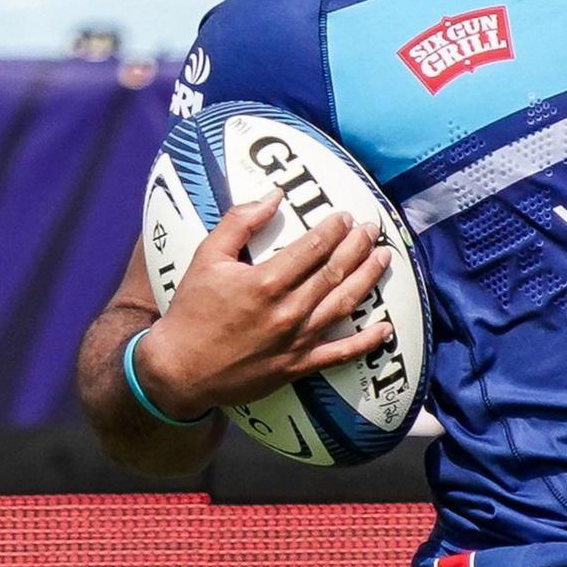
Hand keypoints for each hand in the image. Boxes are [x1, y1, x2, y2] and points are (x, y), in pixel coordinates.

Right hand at [131, 193, 390, 416]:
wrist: (180, 370)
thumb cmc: (191, 311)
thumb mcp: (207, 257)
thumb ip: (240, 222)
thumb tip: (273, 196)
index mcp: (266, 281)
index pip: (313, 248)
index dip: (334, 229)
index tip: (346, 216)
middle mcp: (288, 310)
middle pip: (335, 271)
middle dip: (358, 247)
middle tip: (372, 230)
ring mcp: (297, 340)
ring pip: (344, 304)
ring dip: (367, 279)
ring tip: (384, 259)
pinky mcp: (298, 366)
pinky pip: (340, 354)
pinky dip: (366, 342)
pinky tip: (385, 329)